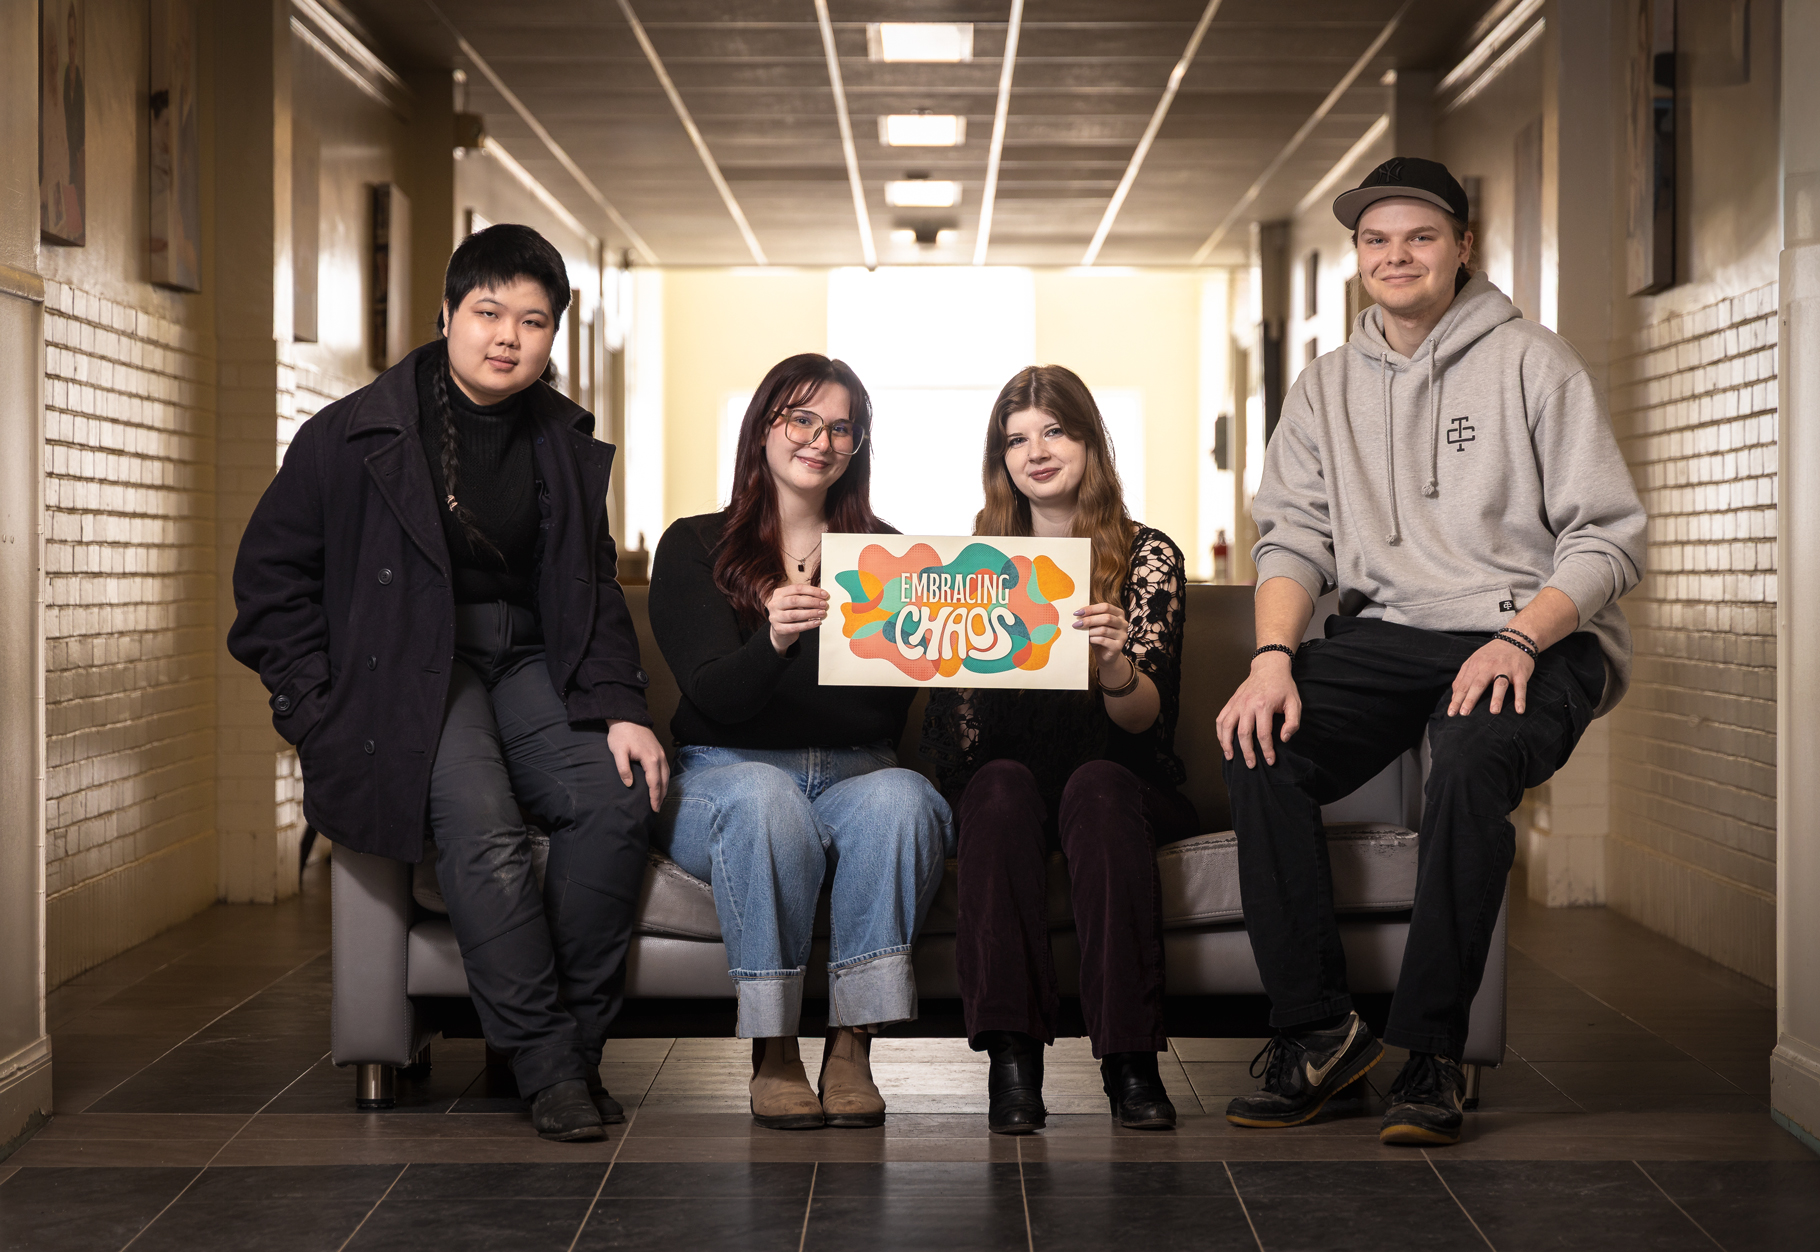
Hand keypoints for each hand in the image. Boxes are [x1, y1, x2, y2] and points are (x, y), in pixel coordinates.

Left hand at [606, 720, 669, 811]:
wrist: (628, 718)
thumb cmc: (621, 735)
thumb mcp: (618, 751)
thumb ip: (623, 768)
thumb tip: (629, 784)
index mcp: (651, 759)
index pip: (655, 783)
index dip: (655, 797)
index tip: (654, 809)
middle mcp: (660, 757)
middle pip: (664, 781)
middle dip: (661, 796)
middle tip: (657, 809)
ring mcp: (661, 753)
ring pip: (666, 775)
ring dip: (664, 788)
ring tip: (659, 800)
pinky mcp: (659, 751)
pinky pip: (665, 769)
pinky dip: (664, 779)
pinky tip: (660, 784)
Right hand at [766, 583, 829, 654]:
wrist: (781, 630)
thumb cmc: (791, 612)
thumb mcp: (795, 602)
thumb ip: (805, 597)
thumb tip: (822, 596)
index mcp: (779, 593)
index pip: (797, 588)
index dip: (812, 591)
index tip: (824, 594)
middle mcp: (774, 604)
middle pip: (794, 600)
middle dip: (812, 602)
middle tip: (824, 604)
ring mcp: (775, 617)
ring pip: (794, 614)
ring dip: (811, 613)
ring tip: (822, 613)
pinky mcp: (779, 629)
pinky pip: (795, 627)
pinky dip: (808, 625)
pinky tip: (817, 622)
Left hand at [1072, 601, 1129, 667]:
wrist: (1105, 655)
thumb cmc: (1099, 637)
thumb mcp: (1096, 625)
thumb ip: (1091, 618)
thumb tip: (1078, 613)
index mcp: (1119, 614)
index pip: (1106, 607)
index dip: (1091, 609)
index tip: (1077, 613)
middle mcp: (1123, 623)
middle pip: (1106, 618)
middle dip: (1089, 620)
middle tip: (1077, 623)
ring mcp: (1122, 635)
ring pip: (1104, 629)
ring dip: (1090, 631)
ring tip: (1081, 632)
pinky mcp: (1118, 646)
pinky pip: (1103, 640)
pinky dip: (1092, 639)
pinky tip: (1087, 639)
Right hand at [1216, 652, 1301, 767]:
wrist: (1269, 667)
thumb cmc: (1283, 687)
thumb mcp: (1295, 703)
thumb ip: (1292, 722)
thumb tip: (1283, 739)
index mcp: (1264, 705)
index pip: (1263, 734)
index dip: (1267, 750)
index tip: (1270, 761)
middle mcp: (1247, 704)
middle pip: (1243, 734)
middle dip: (1247, 752)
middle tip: (1251, 765)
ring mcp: (1237, 703)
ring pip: (1226, 727)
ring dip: (1227, 744)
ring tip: (1230, 757)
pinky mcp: (1231, 702)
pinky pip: (1220, 719)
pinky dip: (1219, 733)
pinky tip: (1223, 743)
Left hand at [1449, 638, 1535, 716]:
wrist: (1517, 639)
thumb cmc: (1492, 654)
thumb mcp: (1474, 661)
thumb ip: (1463, 677)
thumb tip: (1454, 695)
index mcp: (1475, 665)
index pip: (1463, 685)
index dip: (1457, 699)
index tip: (1451, 713)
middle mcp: (1489, 667)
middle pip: (1478, 684)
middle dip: (1470, 699)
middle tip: (1464, 713)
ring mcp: (1506, 670)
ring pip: (1500, 684)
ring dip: (1497, 698)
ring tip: (1493, 712)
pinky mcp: (1520, 673)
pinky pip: (1520, 687)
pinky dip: (1520, 698)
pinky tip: (1519, 710)